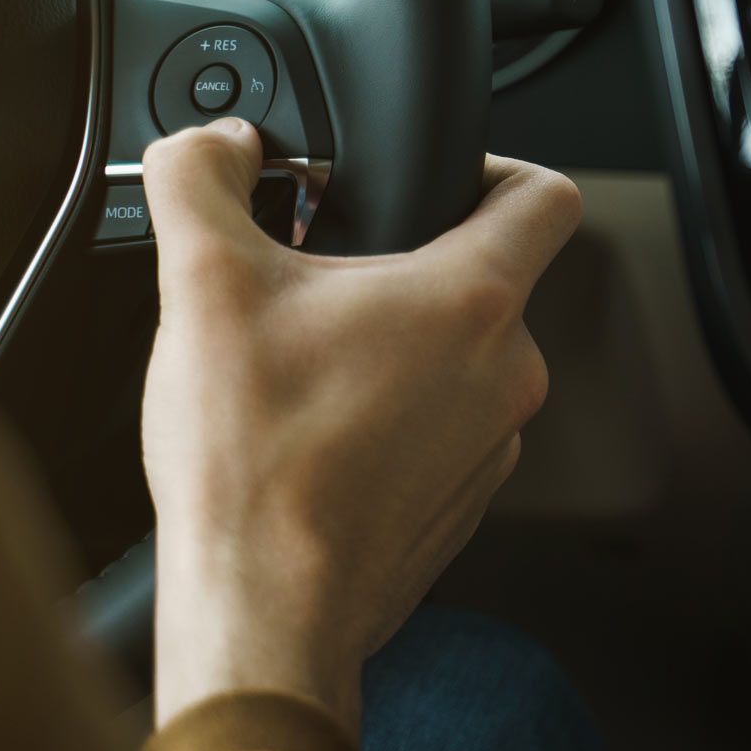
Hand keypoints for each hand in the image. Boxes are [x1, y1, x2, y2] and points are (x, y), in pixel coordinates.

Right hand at [139, 118, 580, 735]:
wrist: (264, 604)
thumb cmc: (255, 458)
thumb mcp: (203, 283)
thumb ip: (202, 181)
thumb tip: (211, 145)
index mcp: (475, 299)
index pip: (548, 194)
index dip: (500, 164)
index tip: (443, 175)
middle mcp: (509, 369)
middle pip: (489, 277)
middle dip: (409, 266)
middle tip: (330, 278)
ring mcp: (497, 439)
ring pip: (463, 359)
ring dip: (400, 346)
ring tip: (313, 361)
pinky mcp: (467, 496)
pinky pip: (447, 427)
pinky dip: (397, 415)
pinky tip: (322, 428)